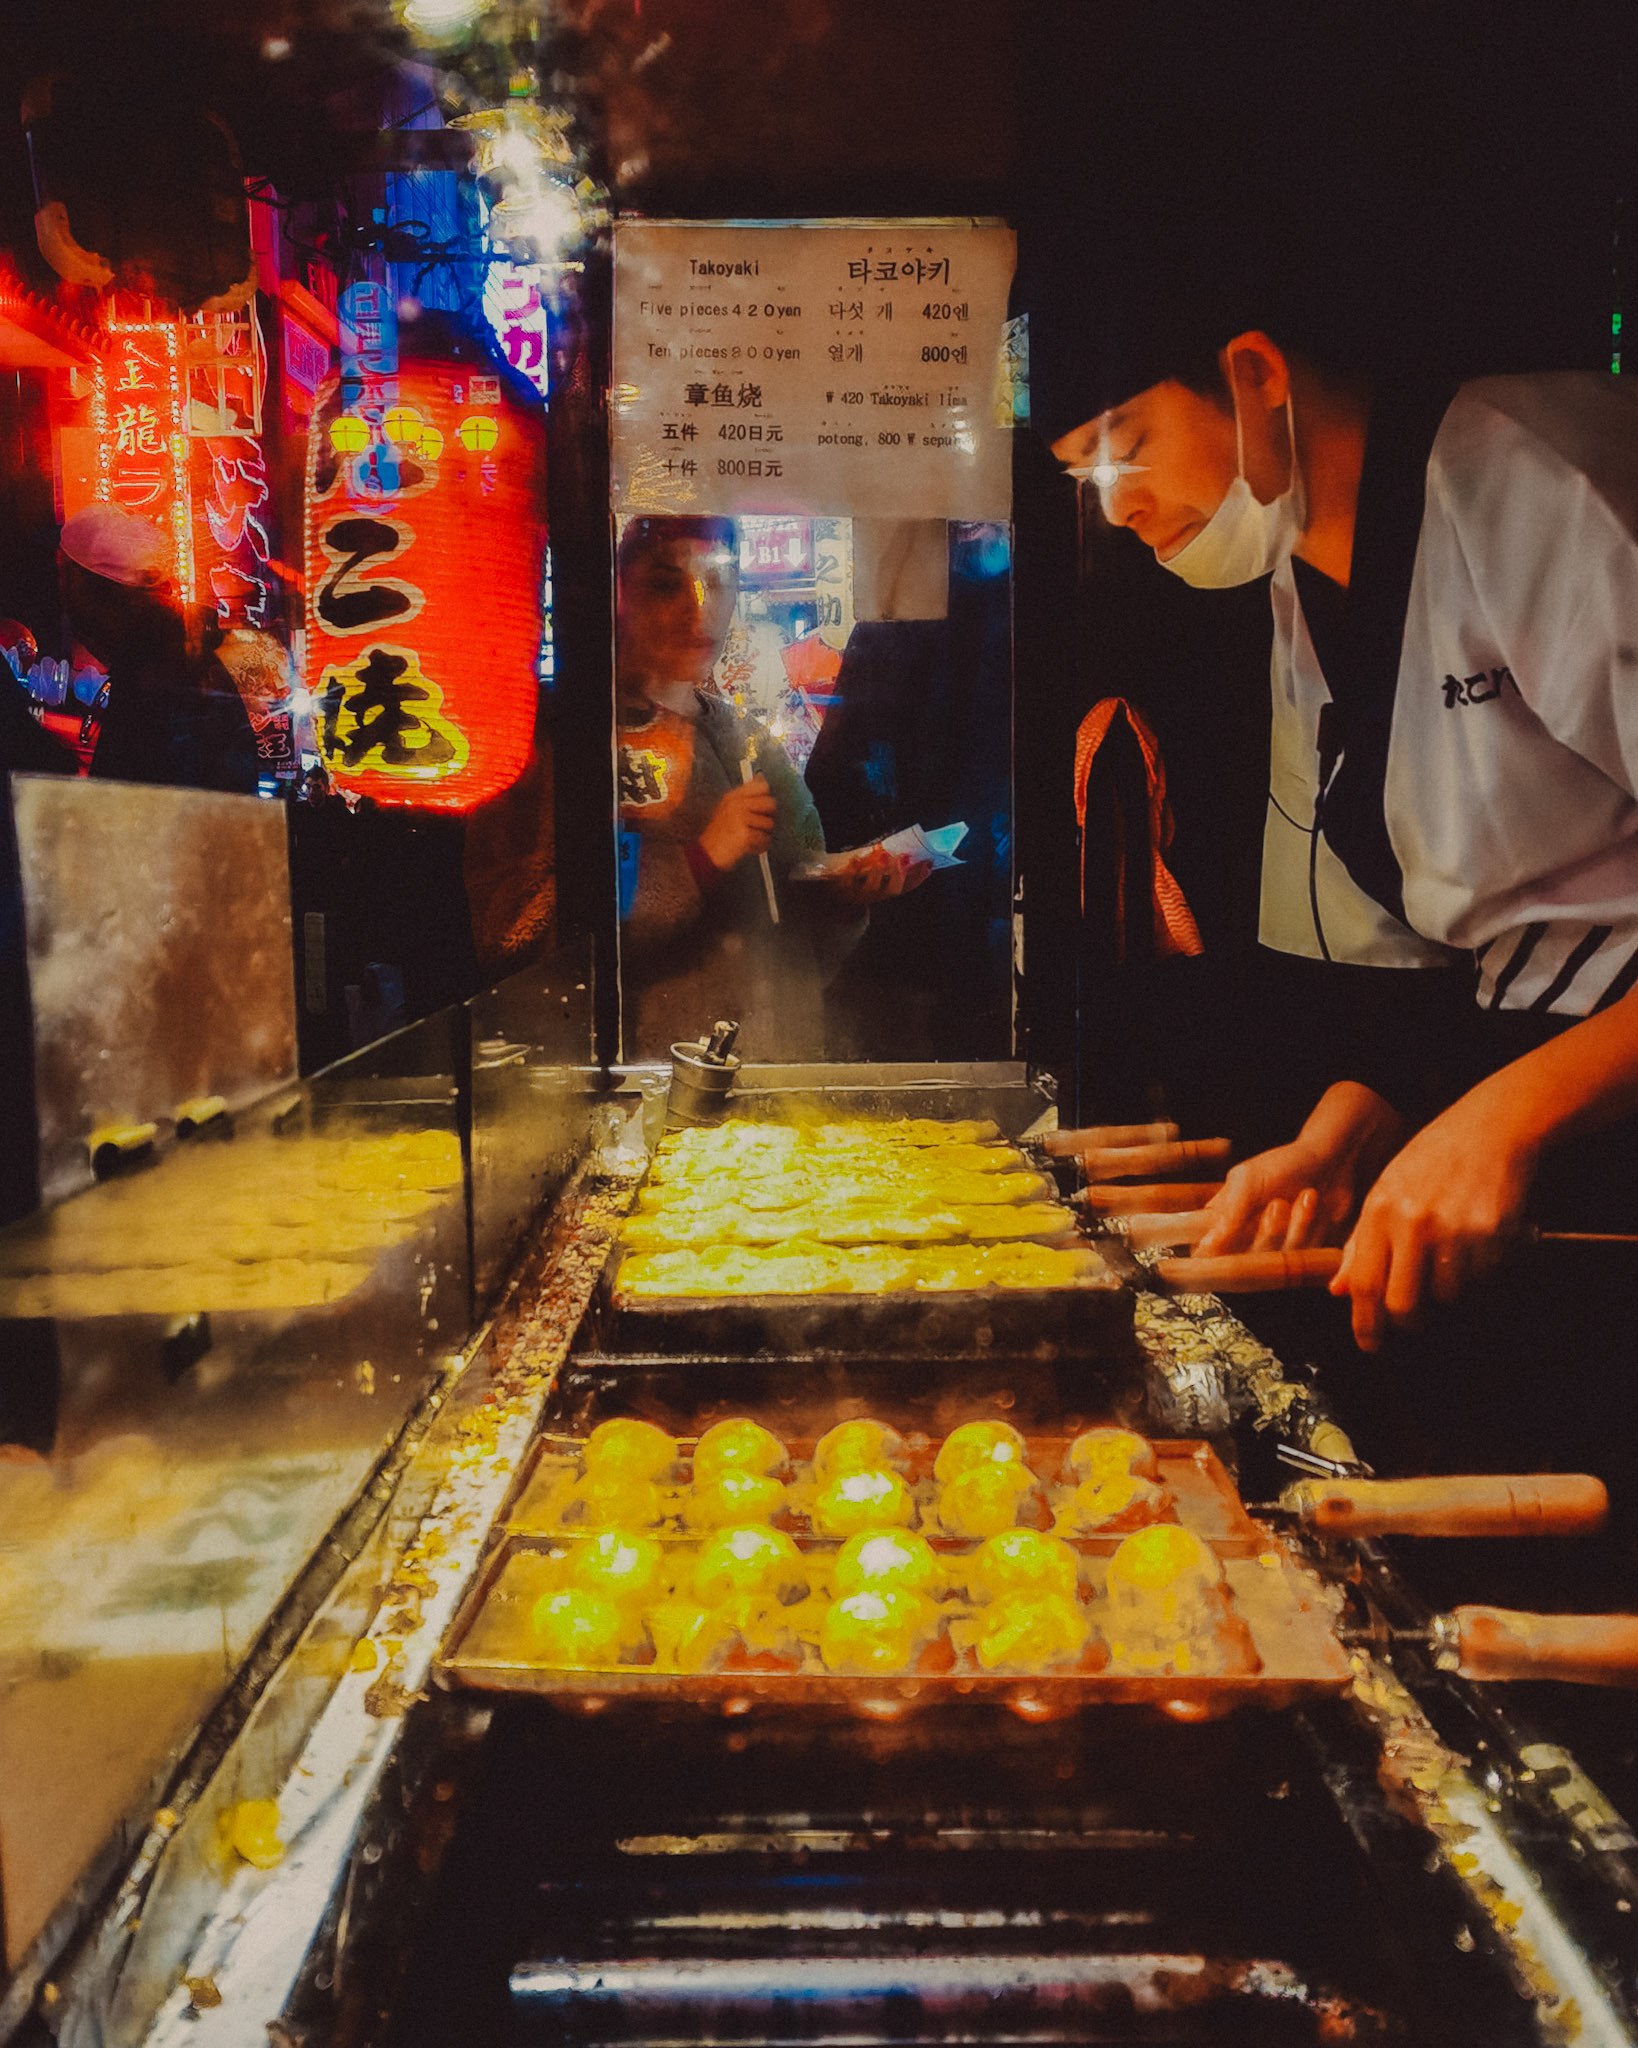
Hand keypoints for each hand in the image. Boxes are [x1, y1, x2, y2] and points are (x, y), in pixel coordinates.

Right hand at [698, 777, 775, 870]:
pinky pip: (765, 839)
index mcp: (733, 796)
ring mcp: (741, 818)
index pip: (762, 786)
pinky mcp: (745, 834)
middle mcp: (737, 804)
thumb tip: (762, 777)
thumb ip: (746, 794)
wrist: (706, 854)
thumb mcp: (728, 807)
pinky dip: (760, 846)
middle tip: (756, 826)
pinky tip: (749, 847)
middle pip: (770, 803)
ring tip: (748, 839)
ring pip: (770, 824)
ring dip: (763, 835)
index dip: (766, 799)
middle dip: (768, 817)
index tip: (759, 810)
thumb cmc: (719, 833)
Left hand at [822, 852, 935, 905]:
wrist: (833, 896)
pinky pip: (848, 880)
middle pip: (892, 890)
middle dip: (899, 874)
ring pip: (871, 886)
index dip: (919, 877)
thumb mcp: (877, 877)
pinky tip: (855, 859)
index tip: (928, 864)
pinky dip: (852, 869)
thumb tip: (910, 849)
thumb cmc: (860, 881)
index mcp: (886, 891)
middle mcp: (875, 895)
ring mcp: (859, 892)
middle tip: (903, 858)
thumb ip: (892, 866)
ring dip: (878, 870)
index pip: (907, 886)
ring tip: (883, 854)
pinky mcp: (843, 887)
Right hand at [1195, 1082, 1405, 1255]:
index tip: (1220, 1253)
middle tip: (1278, 1204)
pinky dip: (1310, 1226)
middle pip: (1245, 1261)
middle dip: (1267, 1233)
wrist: (1330, 1158)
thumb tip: (1205, 1247)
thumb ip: (1228, 1214)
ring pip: (1276, 1258)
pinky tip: (1312, 1202)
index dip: (1210, 1256)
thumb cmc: (1284, 1163)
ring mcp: (1274, 1245)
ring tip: (1305, 1196)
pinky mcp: (1302, 1250)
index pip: (1205, 1250)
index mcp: (1224, 1218)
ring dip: (1294, 1225)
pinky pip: (1302, 1254)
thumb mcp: (1248, 1181)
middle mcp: (1246, 1236)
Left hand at [1331, 1090, 1539, 1350]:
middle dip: (1407, 1321)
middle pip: (1403, 1304)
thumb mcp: (1385, 1192)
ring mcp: (1454, 1231)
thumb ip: (1361, 1242)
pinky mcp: (1491, 1236)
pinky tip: (1473, 1240)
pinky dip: (1475, 1272)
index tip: (1369, 1343)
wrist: (1489, 1129)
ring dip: (1446, 1291)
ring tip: (1449, 1258)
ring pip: (1445, 1296)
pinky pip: (1480, 1278)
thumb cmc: (1431, 1162)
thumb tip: (1339, 1291)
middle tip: (1412, 1318)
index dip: (1365, 1323)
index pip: (1364, 1283)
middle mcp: (1413, 1223)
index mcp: (1379, 1212)